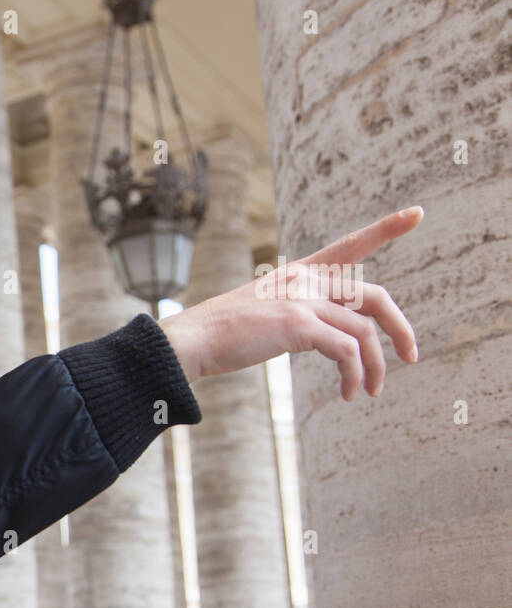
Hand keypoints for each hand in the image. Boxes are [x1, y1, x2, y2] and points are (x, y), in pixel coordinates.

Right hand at [159, 206, 422, 400]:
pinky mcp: (299, 323)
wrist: (190, 341)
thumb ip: (298, 315)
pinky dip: (355, 375)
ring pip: (365, 331)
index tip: (417, 213)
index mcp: (297, 273)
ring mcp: (302, 299)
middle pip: (375, 296)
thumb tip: (328, 339)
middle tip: (411, 356)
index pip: (349, 247)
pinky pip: (348, 351)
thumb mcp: (263, 314)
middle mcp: (304, 279)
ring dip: (376, 366)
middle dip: (401, 328)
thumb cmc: (219, 336)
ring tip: (371, 391)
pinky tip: (349, 393)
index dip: (386, 228)